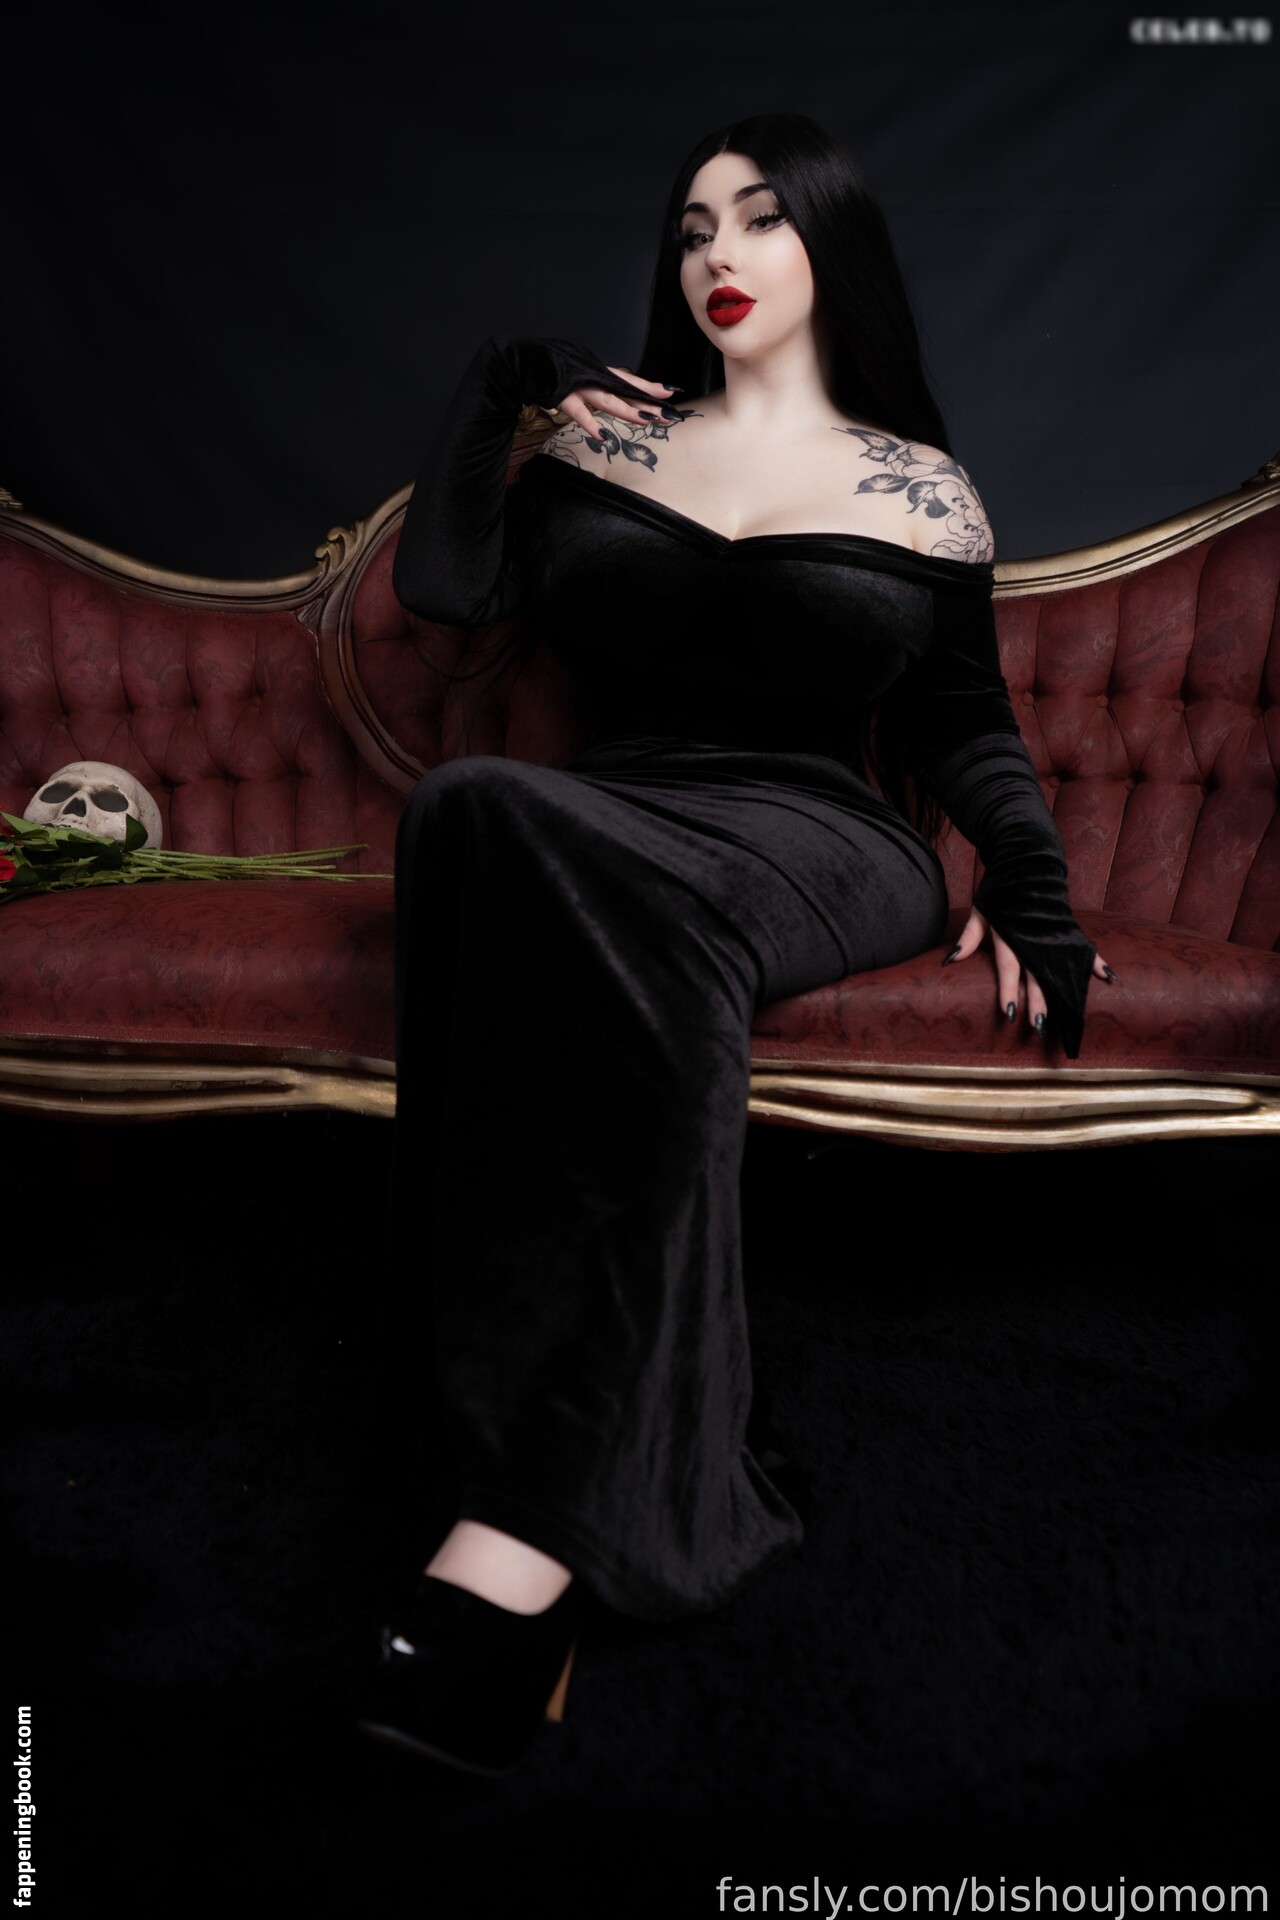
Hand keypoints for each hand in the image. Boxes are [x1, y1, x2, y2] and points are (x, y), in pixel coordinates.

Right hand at [553, 365, 677, 441]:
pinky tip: (602, 435)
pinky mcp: (561, 396)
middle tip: (669, 415)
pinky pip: (577, 412)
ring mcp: (578, 387)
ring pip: (606, 400)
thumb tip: (621, 397)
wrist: (527, 362)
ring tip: (646, 421)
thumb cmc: (556, 369)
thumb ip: (601, 386)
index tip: (672, 393)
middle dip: (648, 404)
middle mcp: (593, 377)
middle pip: (624, 392)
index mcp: (599, 372)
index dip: (650, 387)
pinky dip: (589, 424)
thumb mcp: (583, 375)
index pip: (629, 381)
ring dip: (627, 411)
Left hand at [944, 904, 1115, 1038]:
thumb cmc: (1000, 888)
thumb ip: (968, 937)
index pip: (1009, 966)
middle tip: (1039, 1026)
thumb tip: (950, 960)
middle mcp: (1032, 936)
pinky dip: (1096, 961)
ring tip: (1072, 1014)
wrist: (1027, 860)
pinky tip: (1108, 977)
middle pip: (1036, 974)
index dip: (1008, 990)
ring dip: (1067, 991)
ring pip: (1061, 967)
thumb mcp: (980, 910)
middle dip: (1038, 1001)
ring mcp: (1052, 931)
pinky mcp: (1067, 926)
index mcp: (1010, 933)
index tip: (1010, 1013)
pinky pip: (1083, 946)